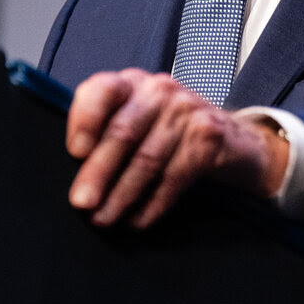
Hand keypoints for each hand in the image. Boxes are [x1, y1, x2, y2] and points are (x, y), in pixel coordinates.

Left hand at [65, 68, 289, 227]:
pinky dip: (153, 203)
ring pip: (148, 157)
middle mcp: (159, 89)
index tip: (74, 152)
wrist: (233, 139)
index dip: (86, 118)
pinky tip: (138, 220)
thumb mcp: (136, 119)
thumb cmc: (169, 133)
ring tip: (104, 219)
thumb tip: (71, 172)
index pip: (103, 89)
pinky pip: (175, 175)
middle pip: (124, 130)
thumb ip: (105, 132)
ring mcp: (188, 109)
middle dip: (99, 171)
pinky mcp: (209, 135)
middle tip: (81, 203)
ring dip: (122, 195)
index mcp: (132, 83)